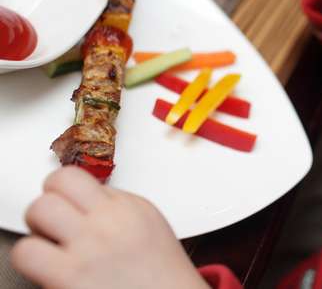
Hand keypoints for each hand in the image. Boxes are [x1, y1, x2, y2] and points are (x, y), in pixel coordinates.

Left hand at [11, 167, 208, 288]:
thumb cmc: (161, 275)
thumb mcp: (149, 225)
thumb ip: (117, 208)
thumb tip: (82, 202)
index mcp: (129, 207)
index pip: (76, 176)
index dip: (62, 191)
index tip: (64, 204)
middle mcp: (109, 220)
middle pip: (55, 184)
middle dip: (46, 205)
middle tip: (52, 226)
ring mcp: (89, 247)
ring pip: (37, 211)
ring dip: (37, 230)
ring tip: (48, 248)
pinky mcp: (69, 276)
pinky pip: (28, 253)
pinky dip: (31, 261)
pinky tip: (50, 271)